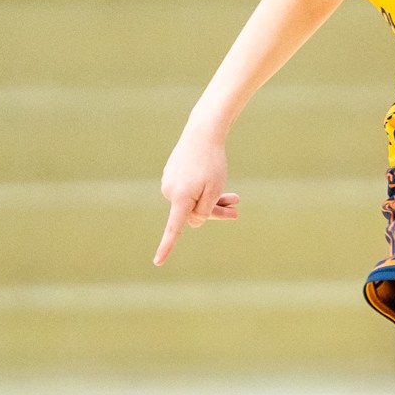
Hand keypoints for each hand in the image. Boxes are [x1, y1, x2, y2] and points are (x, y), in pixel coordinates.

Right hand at [154, 130, 239, 264]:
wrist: (202, 132)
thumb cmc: (212, 162)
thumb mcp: (214, 189)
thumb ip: (203, 210)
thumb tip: (192, 223)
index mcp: (179, 198)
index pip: (174, 228)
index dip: (167, 246)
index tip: (158, 262)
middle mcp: (170, 192)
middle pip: (193, 212)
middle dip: (215, 212)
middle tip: (237, 210)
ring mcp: (170, 182)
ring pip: (193, 199)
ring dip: (212, 200)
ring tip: (235, 198)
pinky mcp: (173, 174)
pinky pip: (190, 189)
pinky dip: (203, 189)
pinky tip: (216, 180)